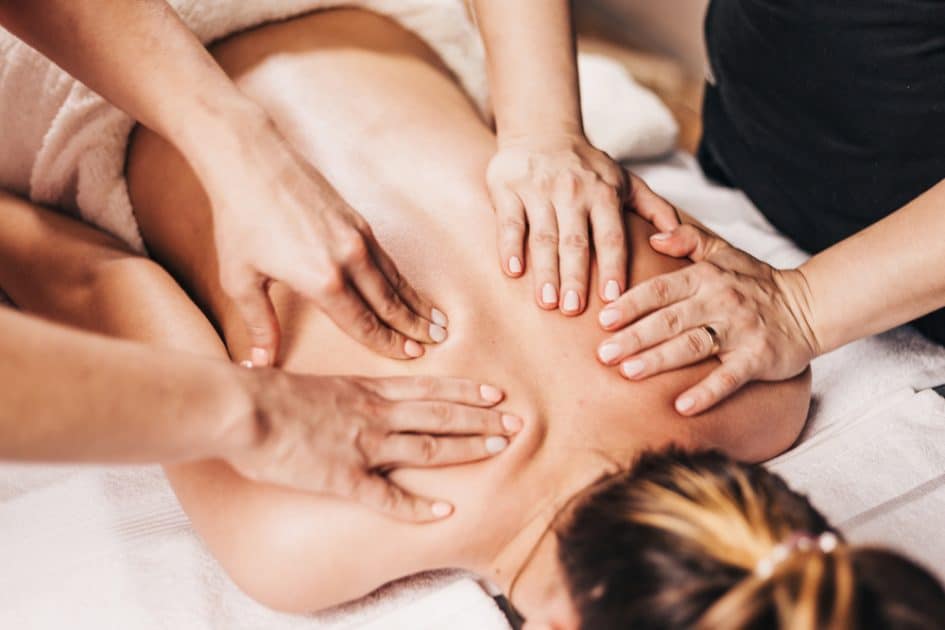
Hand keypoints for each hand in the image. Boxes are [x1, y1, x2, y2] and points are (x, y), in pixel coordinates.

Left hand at [193, 110, 447, 366]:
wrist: (250, 160)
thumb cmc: (239, 220)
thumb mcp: (240, 280)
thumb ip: (259, 325)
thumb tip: (261, 364)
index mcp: (321, 280)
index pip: (363, 323)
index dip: (388, 343)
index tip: (411, 356)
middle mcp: (348, 260)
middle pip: (389, 303)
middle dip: (414, 326)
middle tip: (438, 342)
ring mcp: (356, 237)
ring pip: (394, 279)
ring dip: (416, 302)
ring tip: (438, 320)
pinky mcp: (357, 219)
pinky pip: (386, 258)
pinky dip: (402, 278)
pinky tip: (408, 287)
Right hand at [227, 371, 521, 521]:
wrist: (242, 408)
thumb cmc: (268, 394)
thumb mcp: (315, 385)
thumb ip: (340, 393)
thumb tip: (346, 398)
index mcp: (366, 391)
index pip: (429, 388)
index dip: (466, 390)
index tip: (495, 391)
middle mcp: (374, 414)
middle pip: (441, 414)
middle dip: (483, 418)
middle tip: (519, 422)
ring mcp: (363, 445)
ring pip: (428, 446)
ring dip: (468, 447)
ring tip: (502, 448)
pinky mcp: (344, 477)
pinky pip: (388, 497)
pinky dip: (418, 506)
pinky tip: (444, 512)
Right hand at [486, 132, 679, 314]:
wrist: (541, 131)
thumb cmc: (586, 167)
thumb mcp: (625, 180)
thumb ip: (654, 207)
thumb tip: (680, 235)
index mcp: (603, 193)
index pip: (610, 236)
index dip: (612, 267)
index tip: (613, 297)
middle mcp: (572, 191)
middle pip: (575, 241)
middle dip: (574, 277)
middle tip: (573, 309)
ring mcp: (538, 190)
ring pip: (543, 237)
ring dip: (545, 271)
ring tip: (547, 302)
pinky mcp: (508, 189)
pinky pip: (509, 222)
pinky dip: (510, 247)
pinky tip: (514, 271)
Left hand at [595, 224, 818, 414]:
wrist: (809, 307)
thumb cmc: (756, 282)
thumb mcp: (724, 252)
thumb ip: (687, 240)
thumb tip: (653, 235)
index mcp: (706, 277)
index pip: (660, 290)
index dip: (630, 304)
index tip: (603, 319)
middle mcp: (720, 301)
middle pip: (669, 319)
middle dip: (634, 336)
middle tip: (603, 353)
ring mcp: (740, 330)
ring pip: (692, 345)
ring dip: (659, 360)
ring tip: (628, 372)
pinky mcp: (758, 358)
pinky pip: (729, 377)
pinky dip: (706, 392)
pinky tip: (682, 407)